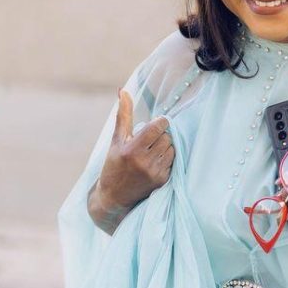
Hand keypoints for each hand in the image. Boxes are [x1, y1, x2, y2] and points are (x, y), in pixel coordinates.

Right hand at [94, 88, 174, 211]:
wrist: (114, 197)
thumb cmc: (113, 165)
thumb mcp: (116, 140)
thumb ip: (123, 114)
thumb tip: (123, 90)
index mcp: (132, 149)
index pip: (158, 127)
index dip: (160, 122)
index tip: (156, 123)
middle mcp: (144, 162)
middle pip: (167, 137)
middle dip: (161, 134)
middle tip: (152, 139)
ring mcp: (154, 173)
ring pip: (172, 148)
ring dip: (166, 146)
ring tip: (153, 150)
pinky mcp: (162, 181)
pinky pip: (173, 161)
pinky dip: (167, 158)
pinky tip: (155, 162)